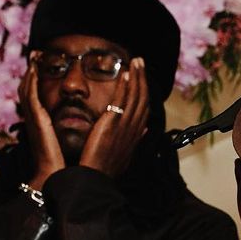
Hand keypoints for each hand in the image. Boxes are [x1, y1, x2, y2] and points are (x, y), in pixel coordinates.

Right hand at [18, 56, 63, 188]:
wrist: (53, 176)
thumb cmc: (60, 164)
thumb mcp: (62, 142)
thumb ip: (65, 131)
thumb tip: (79, 123)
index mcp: (40, 124)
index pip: (34, 97)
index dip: (35, 81)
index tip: (41, 65)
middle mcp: (33, 120)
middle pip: (27, 89)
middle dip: (30, 71)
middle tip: (36, 54)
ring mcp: (33, 119)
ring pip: (26, 89)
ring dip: (30, 71)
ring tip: (35, 56)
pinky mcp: (36, 120)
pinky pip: (31, 96)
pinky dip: (32, 81)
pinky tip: (36, 69)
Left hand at [78, 57, 149, 178]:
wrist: (95, 178)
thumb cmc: (105, 170)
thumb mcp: (124, 155)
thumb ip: (134, 140)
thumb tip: (144, 130)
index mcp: (135, 136)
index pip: (144, 109)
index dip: (145, 92)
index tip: (142, 79)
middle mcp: (133, 129)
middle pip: (143, 98)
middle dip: (143, 79)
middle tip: (141, 62)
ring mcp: (124, 125)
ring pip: (135, 96)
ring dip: (137, 76)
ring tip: (136, 61)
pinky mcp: (112, 122)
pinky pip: (122, 99)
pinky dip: (125, 85)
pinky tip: (126, 73)